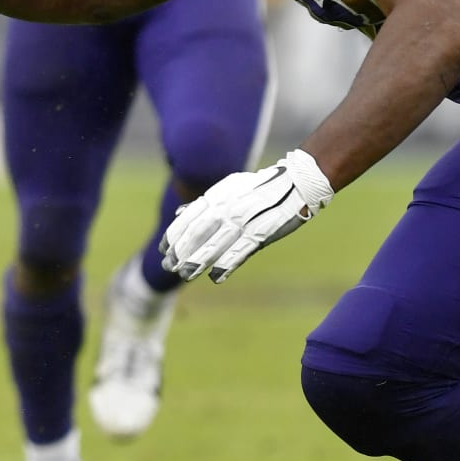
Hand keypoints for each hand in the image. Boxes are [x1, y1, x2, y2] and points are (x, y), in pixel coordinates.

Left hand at [160, 149, 333, 282]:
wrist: (296, 183)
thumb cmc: (259, 187)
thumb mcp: (228, 187)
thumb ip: (204, 202)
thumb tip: (178, 212)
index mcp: (218, 196)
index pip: (187, 218)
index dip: (173, 236)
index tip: (163, 249)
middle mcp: (226, 207)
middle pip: (196, 233)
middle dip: (180, 252)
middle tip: (169, 267)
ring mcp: (243, 220)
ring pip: (214, 245)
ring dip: (198, 262)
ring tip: (185, 276)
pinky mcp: (261, 232)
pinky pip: (239, 252)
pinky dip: (226, 265)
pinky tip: (215, 278)